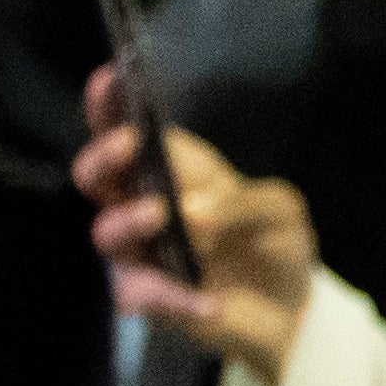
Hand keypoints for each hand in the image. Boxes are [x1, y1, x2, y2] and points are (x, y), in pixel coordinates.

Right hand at [75, 90, 315, 383]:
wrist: (290, 307)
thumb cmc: (274, 240)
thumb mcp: (280, 209)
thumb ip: (244, 202)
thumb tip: (195, 212)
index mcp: (171, 170)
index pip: (126, 131)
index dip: (110, 105)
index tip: (108, 78)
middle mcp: (141, 205)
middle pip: (95, 177)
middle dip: (103, 158)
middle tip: (127, 146)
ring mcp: (139, 252)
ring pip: (106, 233)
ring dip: (128, 220)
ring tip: (161, 213)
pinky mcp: (149, 298)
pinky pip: (142, 296)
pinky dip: (173, 298)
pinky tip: (210, 302)